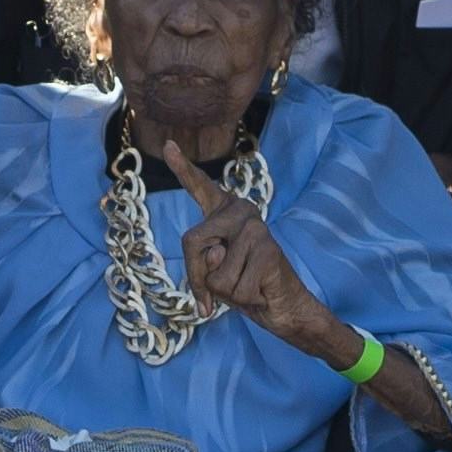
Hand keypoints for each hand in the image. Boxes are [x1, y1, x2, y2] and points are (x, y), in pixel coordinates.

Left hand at [160, 137, 345, 358]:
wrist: (283, 306)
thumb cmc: (244, 287)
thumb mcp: (213, 277)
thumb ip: (203, 264)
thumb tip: (216, 253)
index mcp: (224, 212)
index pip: (199, 187)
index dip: (182, 168)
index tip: (168, 145)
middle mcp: (241, 211)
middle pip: (192, 242)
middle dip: (198, 277)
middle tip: (218, 293)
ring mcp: (256, 228)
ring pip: (215, 273)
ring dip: (227, 293)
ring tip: (248, 285)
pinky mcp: (268, 250)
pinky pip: (235, 288)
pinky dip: (244, 299)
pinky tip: (260, 290)